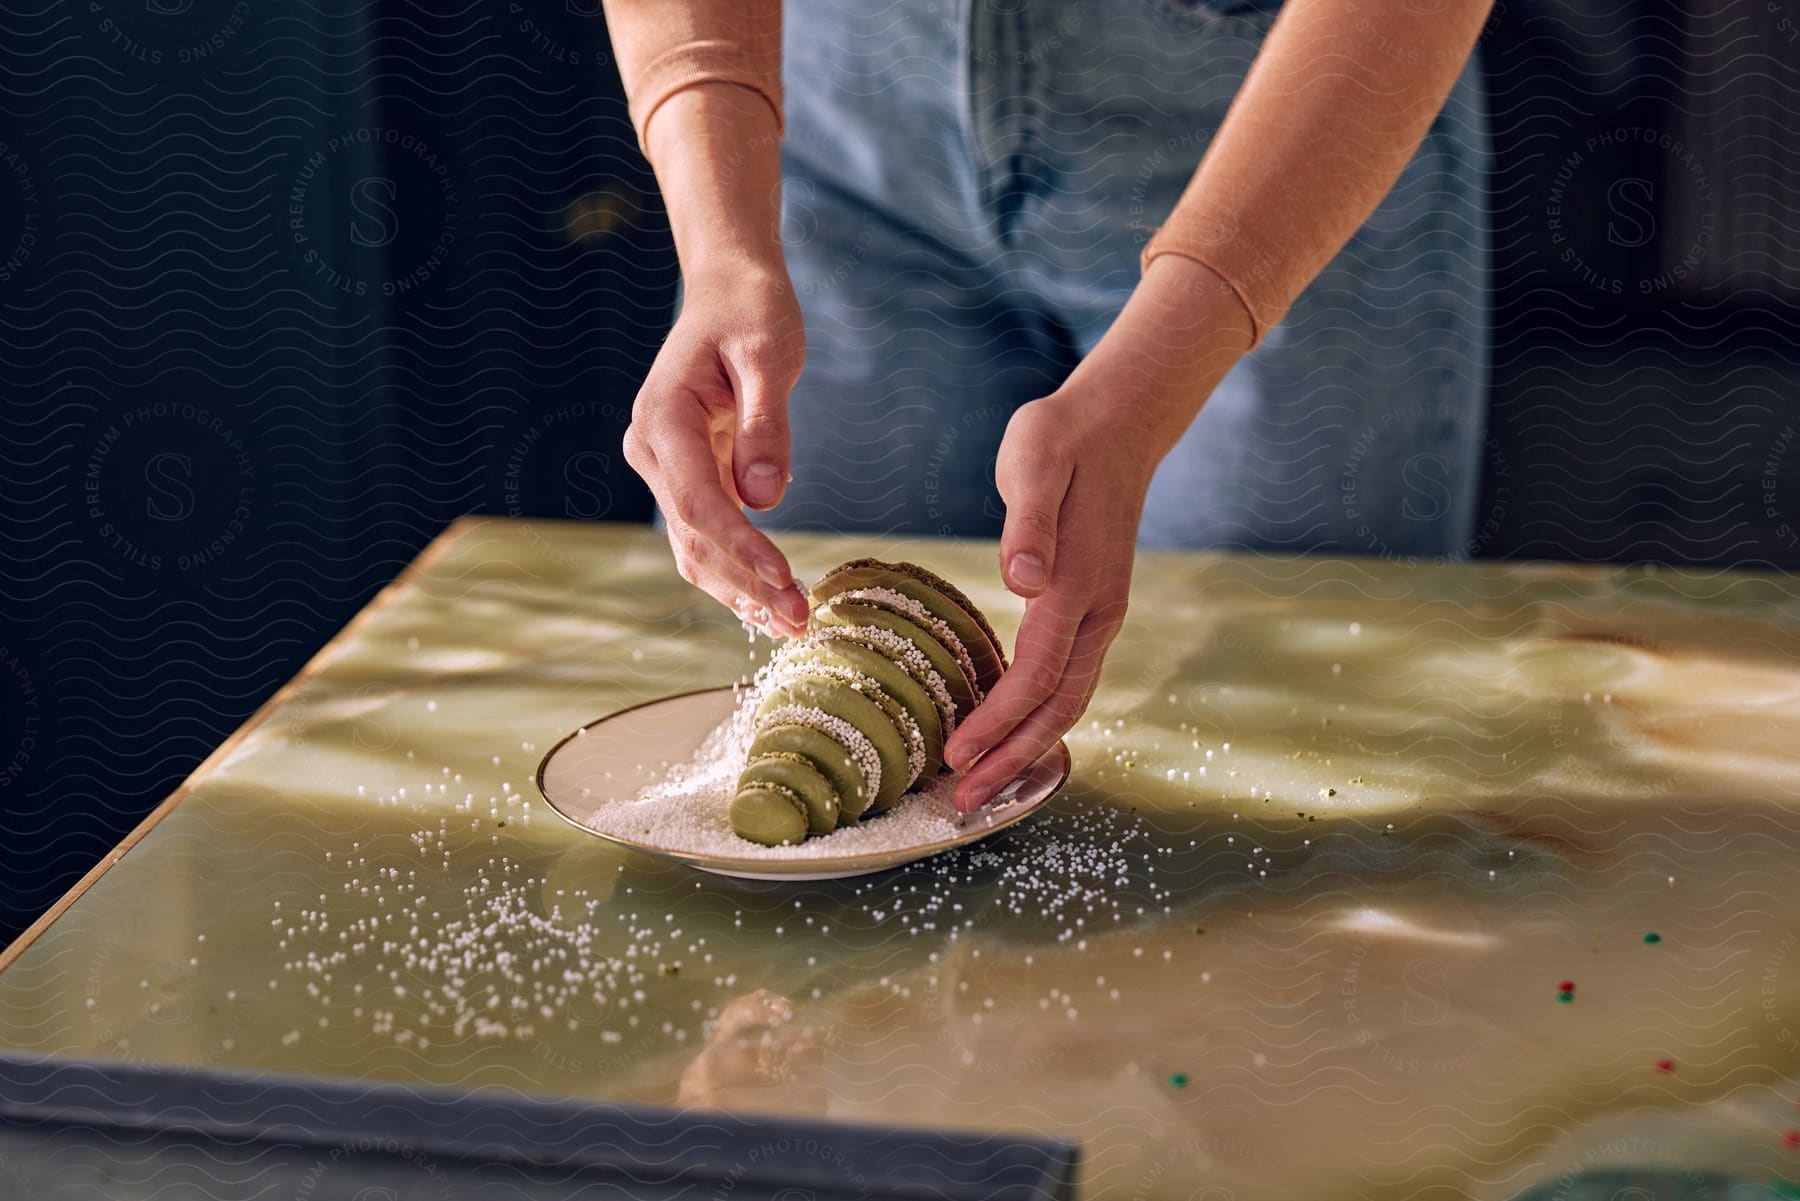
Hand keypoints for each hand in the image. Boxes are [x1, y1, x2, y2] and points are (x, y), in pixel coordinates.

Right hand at [623, 258, 810, 636]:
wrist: (728, 290)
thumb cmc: (750, 311)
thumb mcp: (768, 354)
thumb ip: (766, 425)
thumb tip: (767, 498)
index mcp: (663, 419)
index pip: (698, 500)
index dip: (741, 546)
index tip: (785, 577)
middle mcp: (651, 450)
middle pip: (694, 535)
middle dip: (746, 583)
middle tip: (801, 619)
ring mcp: (664, 467)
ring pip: (695, 546)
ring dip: (740, 589)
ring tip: (792, 623)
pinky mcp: (688, 476)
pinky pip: (707, 533)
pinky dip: (738, 569)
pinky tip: (773, 601)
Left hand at [941, 254, 1252, 810]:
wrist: (1116, 422)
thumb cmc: (1063, 438)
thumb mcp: (1036, 461)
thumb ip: (1030, 522)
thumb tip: (1022, 581)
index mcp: (1077, 584)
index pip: (1036, 675)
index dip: (996, 723)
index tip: (954, 757)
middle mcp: (1097, 611)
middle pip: (1058, 708)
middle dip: (1011, 761)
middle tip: (960, 803)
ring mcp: (1100, 613)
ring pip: (1069, 701)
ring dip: (1025, 750)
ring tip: (979, 786)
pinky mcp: (1092, 608)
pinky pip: (1068, 680)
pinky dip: (1039, 720)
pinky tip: (1007, 736)